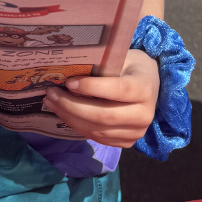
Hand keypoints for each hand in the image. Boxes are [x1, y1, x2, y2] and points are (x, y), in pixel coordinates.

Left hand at [43, 48, 158, 146]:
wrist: (149, 86)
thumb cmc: (130, 67)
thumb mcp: (120, 59)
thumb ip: (100, 68)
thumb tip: (68, 76)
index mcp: (144, 88)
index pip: (118, 89)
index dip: (91, 87)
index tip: (69, 82)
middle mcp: (144, 114)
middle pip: (104, 116)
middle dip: (72, 106)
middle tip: (51, 94)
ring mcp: (136, 132)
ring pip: (97, 129)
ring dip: (70, 117)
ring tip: (52, 103)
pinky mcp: (127, 142)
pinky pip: (97, 137)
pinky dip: (78, 125)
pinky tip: (64, 113)